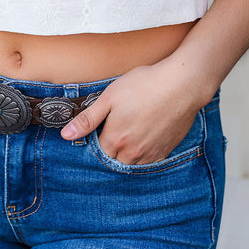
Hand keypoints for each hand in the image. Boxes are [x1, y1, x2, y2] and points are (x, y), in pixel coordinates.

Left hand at [60, 59, 203, 163]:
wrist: (182, 84)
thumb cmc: (145, 85)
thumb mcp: (110, 97)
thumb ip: (88, 119)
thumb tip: (66, 135)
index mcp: (115, 140)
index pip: (97, 151)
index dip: (96, 139)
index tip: (99, 127)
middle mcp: (133, 153)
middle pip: (113, 160)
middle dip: (110, 148)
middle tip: (115, 126)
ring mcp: (151, 154)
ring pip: (131, 163)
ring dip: (126, 153)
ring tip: (130, 129)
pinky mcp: (166, 151)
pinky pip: (149, 161)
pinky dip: (143, 153)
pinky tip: (145, 134)